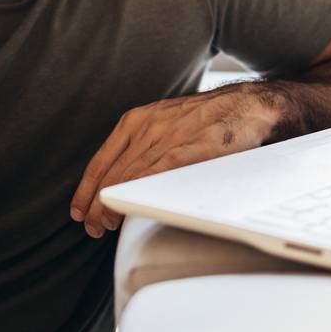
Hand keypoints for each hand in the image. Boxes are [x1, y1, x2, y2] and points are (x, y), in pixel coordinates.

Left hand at [69, 87, 278, 237]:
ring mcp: (170, 136)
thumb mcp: (166, 124)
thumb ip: (145, 147)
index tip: (80, 211)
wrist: (250, 104)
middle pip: (111, 173)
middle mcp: (148, 126)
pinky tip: (130, 208)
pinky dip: (139, 192)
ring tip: (105, 226)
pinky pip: (158, 173)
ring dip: (112, 205)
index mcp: (137, 120)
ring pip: (129, 176)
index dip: (86, 190)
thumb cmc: (208, 120)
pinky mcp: (193, 147)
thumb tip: (124, 182)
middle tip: (92, 227)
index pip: (102, 160)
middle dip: (96, 204)